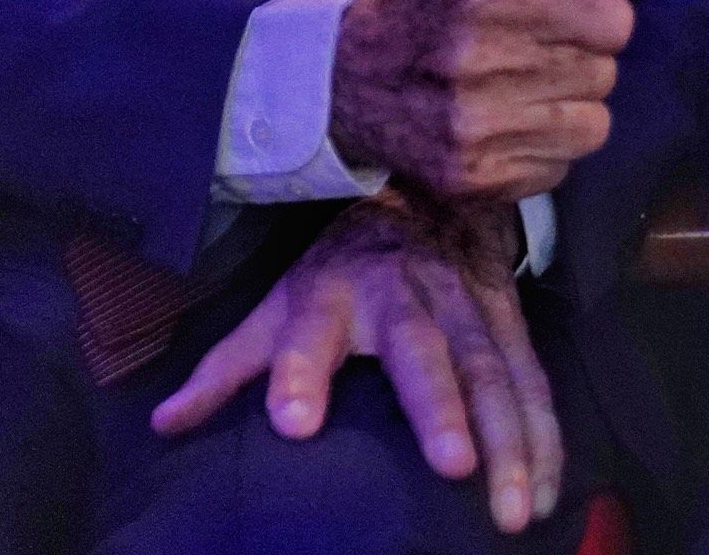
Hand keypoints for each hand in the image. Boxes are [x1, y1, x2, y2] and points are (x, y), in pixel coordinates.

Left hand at [151, 190, 558, 534]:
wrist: (422, 199)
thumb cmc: (338, 272)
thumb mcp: (276, 305)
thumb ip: (228, 367)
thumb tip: (164, 424)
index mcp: (334, 293)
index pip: (310, 330)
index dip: (301, 370)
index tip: (294, 422)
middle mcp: (405, 296)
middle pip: (424, 352)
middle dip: (440, 408)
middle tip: (455, 468)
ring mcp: (466, 306)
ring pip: (494, 371)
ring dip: (511, 438)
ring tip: (512, 509)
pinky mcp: (509, 319)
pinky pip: (533, 379)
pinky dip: (544, 436)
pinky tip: (544, 491)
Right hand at [331, 0, 634, 200]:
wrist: (343, 79)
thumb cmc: (430, 0)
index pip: (614, 19)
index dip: (591, 13)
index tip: (552, 11)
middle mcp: (482, 65)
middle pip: (604, 72)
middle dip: (577, 60)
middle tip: (530, 51)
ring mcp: (475, 128)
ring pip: (590, 125)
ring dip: (566, 108)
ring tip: (522, 89)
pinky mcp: (472, 178)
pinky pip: (558, 168)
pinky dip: (540, 150)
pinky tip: (505, 126)